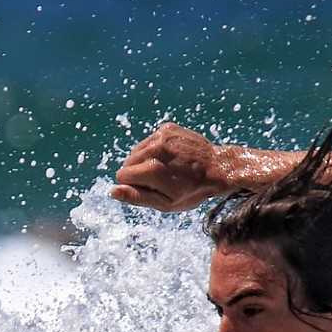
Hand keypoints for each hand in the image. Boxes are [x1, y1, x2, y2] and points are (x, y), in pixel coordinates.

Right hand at [111, 122, 231, 211]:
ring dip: (146, 160)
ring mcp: (161, 136)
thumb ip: (137, 197)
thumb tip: (112, 191)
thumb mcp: (165, 203)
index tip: (152, 188)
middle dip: (138, 172)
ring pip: (136, 151)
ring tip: (166, 168)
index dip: (134, 185)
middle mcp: (154, 149)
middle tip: (161, 179)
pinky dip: (155, 149)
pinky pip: (149, 141)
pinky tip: (171, 157)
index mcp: (152, 170)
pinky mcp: (167, 128)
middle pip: (127, 162)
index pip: (121, 176)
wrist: (218, 167)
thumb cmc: (192, 191)